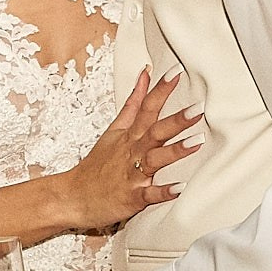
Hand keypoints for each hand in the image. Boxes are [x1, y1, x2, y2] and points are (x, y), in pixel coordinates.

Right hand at [62, 70, 199, 232]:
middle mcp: (132, 152)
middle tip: (198, 108)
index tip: (176, 72)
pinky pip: (149, 195)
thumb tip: (145, 75)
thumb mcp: (114, 130)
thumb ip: (133, 103)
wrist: (73, 198)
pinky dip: (163, 192)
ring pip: (155, 159)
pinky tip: (180, 188)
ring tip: (197, 141)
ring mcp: (132, 175)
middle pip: (155, 131)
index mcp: (129, 135)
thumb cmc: (97, 166)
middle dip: (177, 120)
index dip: (161, 90)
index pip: (146, 107)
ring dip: (175, 151)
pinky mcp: (132, 198)